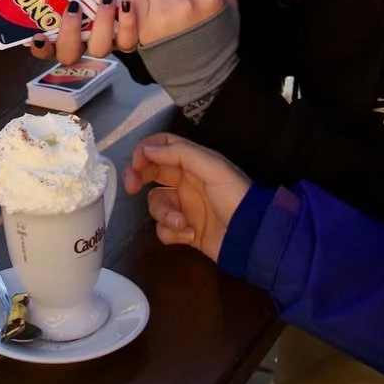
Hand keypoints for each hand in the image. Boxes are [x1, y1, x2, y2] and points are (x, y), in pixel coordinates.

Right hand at [29, 0, 137, 63]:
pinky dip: (129, 22)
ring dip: (102, 24)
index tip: (39, 36)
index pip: (45, 50)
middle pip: (70, 54)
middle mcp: (81, 43)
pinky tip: (126, 2)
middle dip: (70, 32)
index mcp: (60, 34)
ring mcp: (103, 42)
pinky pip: (129, 39)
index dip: (41, 48)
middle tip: (73, 5)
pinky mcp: (126, 36)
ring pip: (101, 48)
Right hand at [123, 132, 252, 261]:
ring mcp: (183, 206)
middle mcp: (185, 181)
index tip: (136, 164)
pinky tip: (191, 235)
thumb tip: (147, 148)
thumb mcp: (213, 167)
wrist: (252, 236)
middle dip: (138, 178)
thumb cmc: (235, 197)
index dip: (145, 152)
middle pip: (151, 173)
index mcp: (193, 162)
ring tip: (183, 223)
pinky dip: (173, 232)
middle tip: (131, 188)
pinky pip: (163, 228)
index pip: (162, 147)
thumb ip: (180, 154)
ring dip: (166, 214)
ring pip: (156, 204)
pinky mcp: (184, 230)